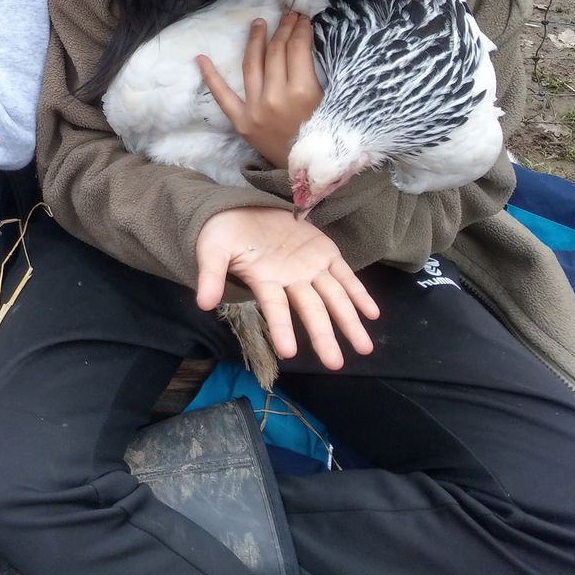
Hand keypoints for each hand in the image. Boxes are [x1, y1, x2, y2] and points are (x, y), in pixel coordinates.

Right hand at [196, 205, 378, 369]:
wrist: (241, 210)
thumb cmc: (224, 234)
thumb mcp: (212, 250)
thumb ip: (210, 276)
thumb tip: (203, 304)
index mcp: (264, 281)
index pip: (274, 308)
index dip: (281, 328)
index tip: (288, 352)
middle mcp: (291, 280)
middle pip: (311, 310)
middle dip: (323, 336)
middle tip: (335, 364)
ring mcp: (310, 267)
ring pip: (334, 298)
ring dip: (349, 321)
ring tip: (364, 347)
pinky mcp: (324, 252)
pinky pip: (345, 276)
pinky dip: (359, 294)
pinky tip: (372, 314)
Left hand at [197, 10, 321, 166]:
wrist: (311, 174)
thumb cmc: (329, 136)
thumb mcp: (334, 103)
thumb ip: (320, 74)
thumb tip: (308, 42)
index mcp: (304, 92)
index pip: (297, 49)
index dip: (300, 29)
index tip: (302, 18)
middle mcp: (276, 98)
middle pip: (275, 53)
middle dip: (282, 30)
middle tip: (286, 15)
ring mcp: (255, 110)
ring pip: (252, 65)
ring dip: (255, 41)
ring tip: (259, 24)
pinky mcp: (241, 123)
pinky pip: (222, 96)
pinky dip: (211, 77)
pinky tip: (201, 58)